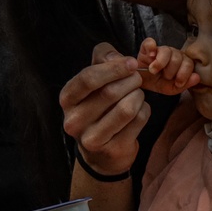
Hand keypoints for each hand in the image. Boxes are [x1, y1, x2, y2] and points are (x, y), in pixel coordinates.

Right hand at [60, 43, 149, 175]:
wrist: (101, 153)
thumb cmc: (98, 108)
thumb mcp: (94, 81)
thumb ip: (103, 59)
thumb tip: (117, 57)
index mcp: (67, 100)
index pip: (87, 79)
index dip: (113, 68)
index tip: (132, 63)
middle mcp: (74, 121)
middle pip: (110, 92)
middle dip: (131, 81)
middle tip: (137, 79)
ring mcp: (92, 138)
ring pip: (127, 108)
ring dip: (139, 96)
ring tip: (137, 94)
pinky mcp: (113, 149)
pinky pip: (138, 121)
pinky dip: (144, 110)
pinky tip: (139, 110)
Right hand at [136, 38, 199, 95]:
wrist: (141, 82)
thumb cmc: (158, 83)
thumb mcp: (172, 88)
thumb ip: (185, 84)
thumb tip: (197, 77)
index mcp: (182, 62)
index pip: (189, 64)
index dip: (184, 74)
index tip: (177, 83)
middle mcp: (173, 53)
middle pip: (178, 58)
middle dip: (171, 71)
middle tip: (165, 77)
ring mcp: (161, 49)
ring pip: (166, 51)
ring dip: (160, 63)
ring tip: (153, 71)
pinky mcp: (147, 46)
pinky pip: (150, 42)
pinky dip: (151, 48)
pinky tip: (150, 57)